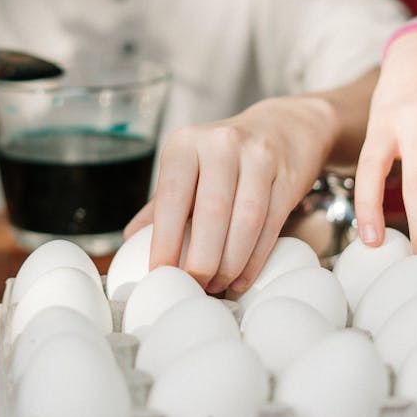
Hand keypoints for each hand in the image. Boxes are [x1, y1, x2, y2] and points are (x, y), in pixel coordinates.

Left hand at [125, 71, 378, 293]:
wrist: (284, 128)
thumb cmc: (225, 158)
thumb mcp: (189, 168)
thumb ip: (162, 204)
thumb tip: (129, 241)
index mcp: (186, 144)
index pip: (172, 197)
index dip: (165, 241)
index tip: (160, 275)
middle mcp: (221, 144)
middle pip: (211, 212)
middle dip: (201, 259)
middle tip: (195, 287)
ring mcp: (258, 157)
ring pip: (245, 220)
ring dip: (230, 263)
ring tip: (218, 286)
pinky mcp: (287, 175)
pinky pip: (271, 224)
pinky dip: (254, 259)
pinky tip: (242, 279)